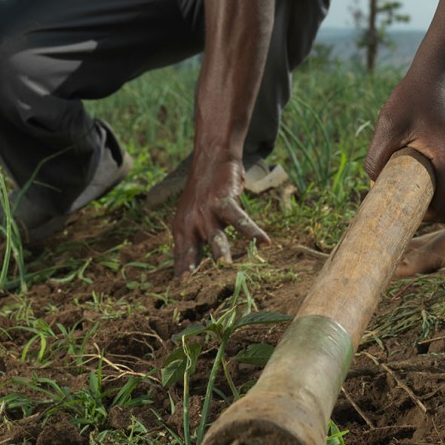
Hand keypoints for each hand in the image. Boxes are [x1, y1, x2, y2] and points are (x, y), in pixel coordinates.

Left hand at [170, 155, 271, 277]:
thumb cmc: (204, 192)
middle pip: (193, 249)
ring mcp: (208, 211)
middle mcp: (192, 221)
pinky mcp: (224, 201)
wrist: (212, 157)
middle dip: (191, 267)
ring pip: (216, 236)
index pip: (182, 254)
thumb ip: (194, 239)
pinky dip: (253, 231)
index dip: (182, 270)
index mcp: (183, 227)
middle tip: (188, 284)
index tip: (180, 288)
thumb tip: (194, 268)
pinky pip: (241, 219)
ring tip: (227, 265)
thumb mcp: (193, 215)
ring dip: (222, 250)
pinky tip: (265, 242)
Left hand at [365, 61, 444, 221]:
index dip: (424, 215)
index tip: (404, 203)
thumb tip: (375, 187)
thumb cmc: (413, 96)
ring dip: (437, 187)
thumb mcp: (387, 127)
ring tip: (417, 164)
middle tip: (405, 185)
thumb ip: (376, 162)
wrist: (443, 70)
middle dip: (428, 200)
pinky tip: (429, 156)